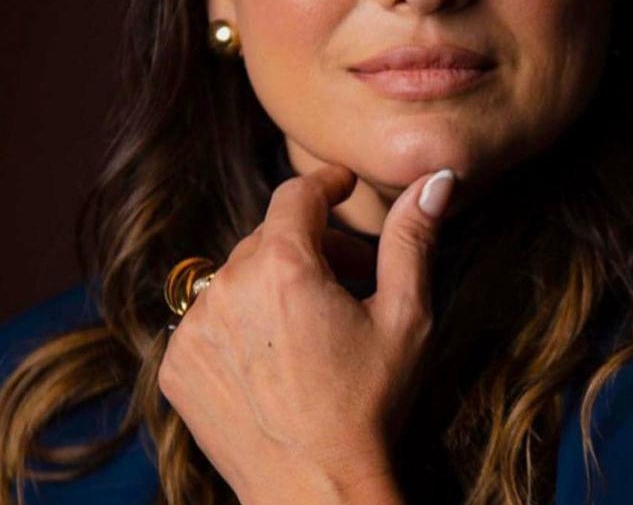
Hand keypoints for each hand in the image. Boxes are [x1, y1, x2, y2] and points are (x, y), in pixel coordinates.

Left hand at [158, 165, 454, 504]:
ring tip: (313, 321)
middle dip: (312, 244)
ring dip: (275, 282)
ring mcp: (194, 327)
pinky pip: (210, 317)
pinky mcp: (178, 364)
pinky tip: (275, 354)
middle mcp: (227, 286)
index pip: (297, 194)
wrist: (317, 494)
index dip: (325, 182)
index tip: (343, 185)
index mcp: (283, 265)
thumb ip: (412, 238)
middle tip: (352, 275)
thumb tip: (435, 178)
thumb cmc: (370, 404)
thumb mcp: (404, 316)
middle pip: (270, 237)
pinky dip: (241, 321)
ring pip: (238, 274)